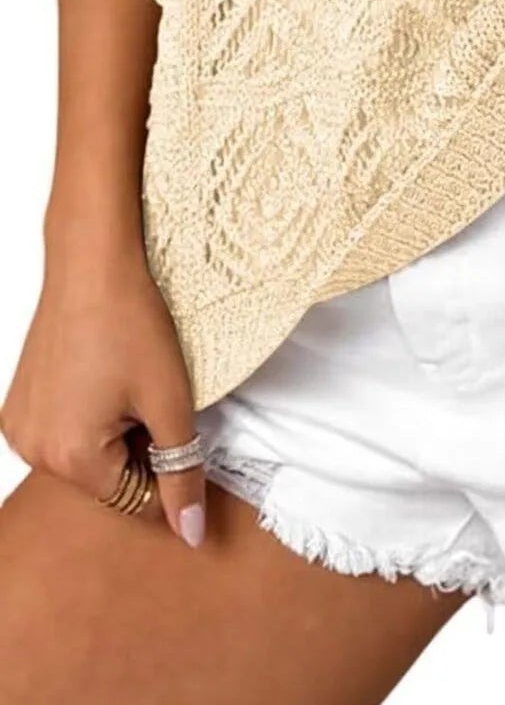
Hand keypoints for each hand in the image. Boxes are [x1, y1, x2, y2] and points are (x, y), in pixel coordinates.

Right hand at [0, 244, 206, 547]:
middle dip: (141, 449)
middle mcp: (34, 451)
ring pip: (86, 456)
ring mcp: (19, 427)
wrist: (92, 264)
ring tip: (129, 381)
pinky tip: (104, 375)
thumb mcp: (171, 403)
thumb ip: (182, 473)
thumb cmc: (132, 324)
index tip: (184, 430)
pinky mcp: (17, 404)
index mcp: (71, 459)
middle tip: (156, 396)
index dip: (171, 471)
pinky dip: (90, 416)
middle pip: (108, 480)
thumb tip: (191, 535)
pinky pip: (63, 431)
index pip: (136, 501)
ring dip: (116, 433)